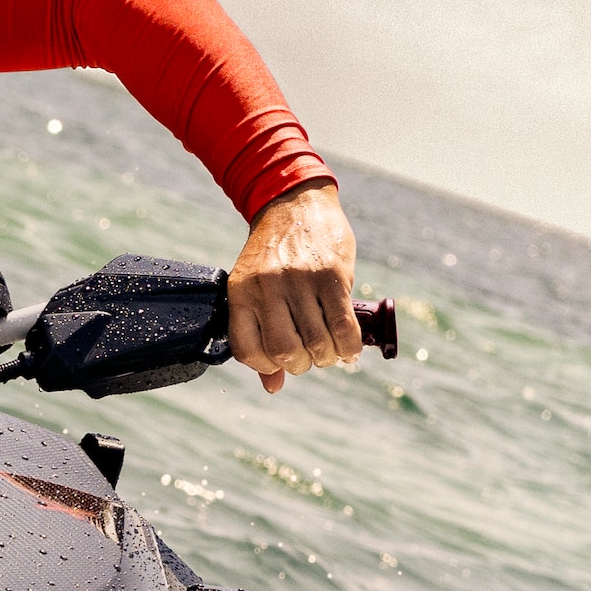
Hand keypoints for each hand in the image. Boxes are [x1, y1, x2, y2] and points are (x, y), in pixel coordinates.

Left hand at [226, 182, 363, 390]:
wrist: (295, 203)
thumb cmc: (273, 254)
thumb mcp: (254, 287)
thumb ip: (260, 334)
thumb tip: (272, 387)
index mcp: (242, 293)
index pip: (248, 350)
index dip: (266, 366)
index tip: (281, 363)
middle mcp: (268, 287)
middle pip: (286, 351)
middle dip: (302, 365)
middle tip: (310, 357)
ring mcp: (300, 280)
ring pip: (317, 342)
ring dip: (327, 358)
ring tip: (330, 352)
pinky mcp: (331, 275)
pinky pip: (342, 325)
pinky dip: (348, 346)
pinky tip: (348, 349)